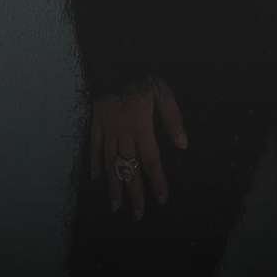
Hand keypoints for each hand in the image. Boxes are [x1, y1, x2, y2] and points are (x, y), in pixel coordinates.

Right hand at [91, 75, 188, 220]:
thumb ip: (173, 118)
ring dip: (114, 184)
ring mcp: (106, 129)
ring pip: (110, 162)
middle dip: (134, 192)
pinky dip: (94, 163)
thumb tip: (183, 145)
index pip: (150, 159)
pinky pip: (93, 146)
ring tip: (116, 205)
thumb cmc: (141, 76)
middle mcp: (122, 132)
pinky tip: (96, 179)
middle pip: (129, 167)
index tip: (162, 199)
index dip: (156, 180)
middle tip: (138, 214)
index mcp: (140, 126)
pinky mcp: (95, 122)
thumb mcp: (162, 92)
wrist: (112, 62)